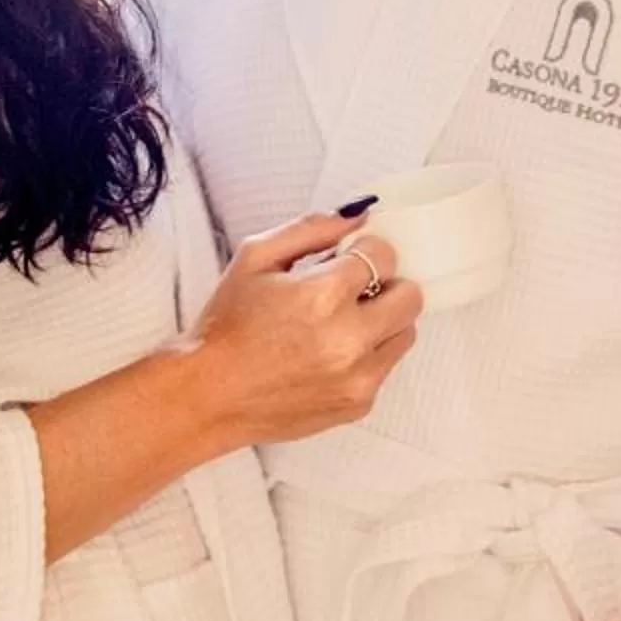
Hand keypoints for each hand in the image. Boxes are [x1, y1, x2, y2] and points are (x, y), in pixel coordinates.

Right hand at [191, 211, 422, 447]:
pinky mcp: (358, 403)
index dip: (367, 251)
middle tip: (354, 290)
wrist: (210, 395)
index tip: (350, 258)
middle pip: (410, 296)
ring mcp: (358, 376)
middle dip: (386, 284)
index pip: (385, 255)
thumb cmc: (228, 326)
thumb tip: (358, 216)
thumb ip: (312, 228)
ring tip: (341, 323)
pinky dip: (367, 355)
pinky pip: (386, 367)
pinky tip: (329, 354)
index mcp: (324, 294)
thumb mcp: (256, 257)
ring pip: (406, 332)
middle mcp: (349, 338)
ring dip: (382, 321)